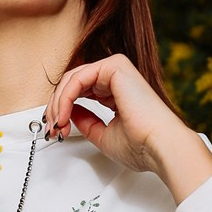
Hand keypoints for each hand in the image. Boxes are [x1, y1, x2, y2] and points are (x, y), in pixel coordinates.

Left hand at [45, 54, 211, 204]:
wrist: (160, 145)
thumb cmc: (142, 145)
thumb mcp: (103, 135)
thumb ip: (86, 122)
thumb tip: (70, 114)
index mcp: (116, 91)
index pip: (80, 91)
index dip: (62, 110)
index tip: (56, 131)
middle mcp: (117, 77)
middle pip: (72, 83)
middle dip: (56, 106)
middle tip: (51, 128)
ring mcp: (116, 68)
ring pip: (72, 79)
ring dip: (58, 103)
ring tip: (56, 124)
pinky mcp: (115, 66)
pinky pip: (78, 78)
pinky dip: (65, 97)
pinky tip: (63, 114)